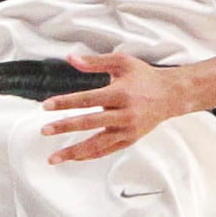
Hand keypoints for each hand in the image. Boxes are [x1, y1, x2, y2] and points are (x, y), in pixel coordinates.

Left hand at [44, 53, 193, 164]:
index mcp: (122, 93)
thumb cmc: (145, 77)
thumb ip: (95, 62)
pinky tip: (74, 157)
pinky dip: (89, 155)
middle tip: (45, 130)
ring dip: (73, 151)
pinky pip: (106, 150)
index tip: (47, 106)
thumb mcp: (122, 62)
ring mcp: (128, 129)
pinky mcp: (130, 139)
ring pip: (97, 143)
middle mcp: (125, 114)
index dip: (66, 102)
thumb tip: (70, 59)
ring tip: (53, 157)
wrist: (171, 95)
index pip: (88, 99)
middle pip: (90, 122)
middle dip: (65, 126)